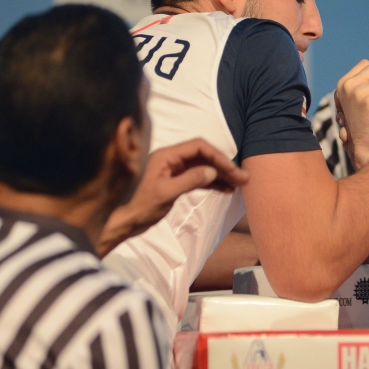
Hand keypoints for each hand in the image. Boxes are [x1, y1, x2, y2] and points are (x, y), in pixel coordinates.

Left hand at [97, 139, 248, 256]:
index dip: (217, 156)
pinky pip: (199, 178)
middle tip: (243, 178)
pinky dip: (213, 183)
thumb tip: (213, 172)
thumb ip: (190, 180)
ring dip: (221, 175)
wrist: (126, 222)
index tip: (232, 169)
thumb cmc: (140, 207)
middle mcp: (172, 158)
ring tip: (239, 185)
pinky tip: (226, 190)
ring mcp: (175, 169)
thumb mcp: (166, 193)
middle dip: (224, 166)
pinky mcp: (177, 181)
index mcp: (166, 155)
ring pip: (204, 167)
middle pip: (204, 156)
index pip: (198, 147)